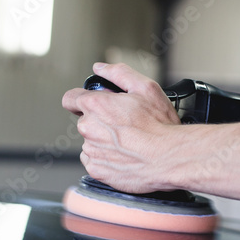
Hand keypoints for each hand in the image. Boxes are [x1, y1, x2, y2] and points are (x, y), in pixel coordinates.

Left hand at [62, 62, 181, 192]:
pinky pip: (94, 160)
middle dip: (100, 120)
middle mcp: (88, 128)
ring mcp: (91, 151)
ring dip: (104, 140)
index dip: (82, 98)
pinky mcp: (96, 170)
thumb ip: (118, 73)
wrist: (170, 158)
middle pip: (85, 120)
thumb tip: (101, 68)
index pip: (70, 98)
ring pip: (91, 141)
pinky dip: (106, 158)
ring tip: (128, 141)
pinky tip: (124, 155)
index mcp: (95, 106)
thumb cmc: (160, 126)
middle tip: (124, 123)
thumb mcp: (145, 88)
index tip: (93, 103)